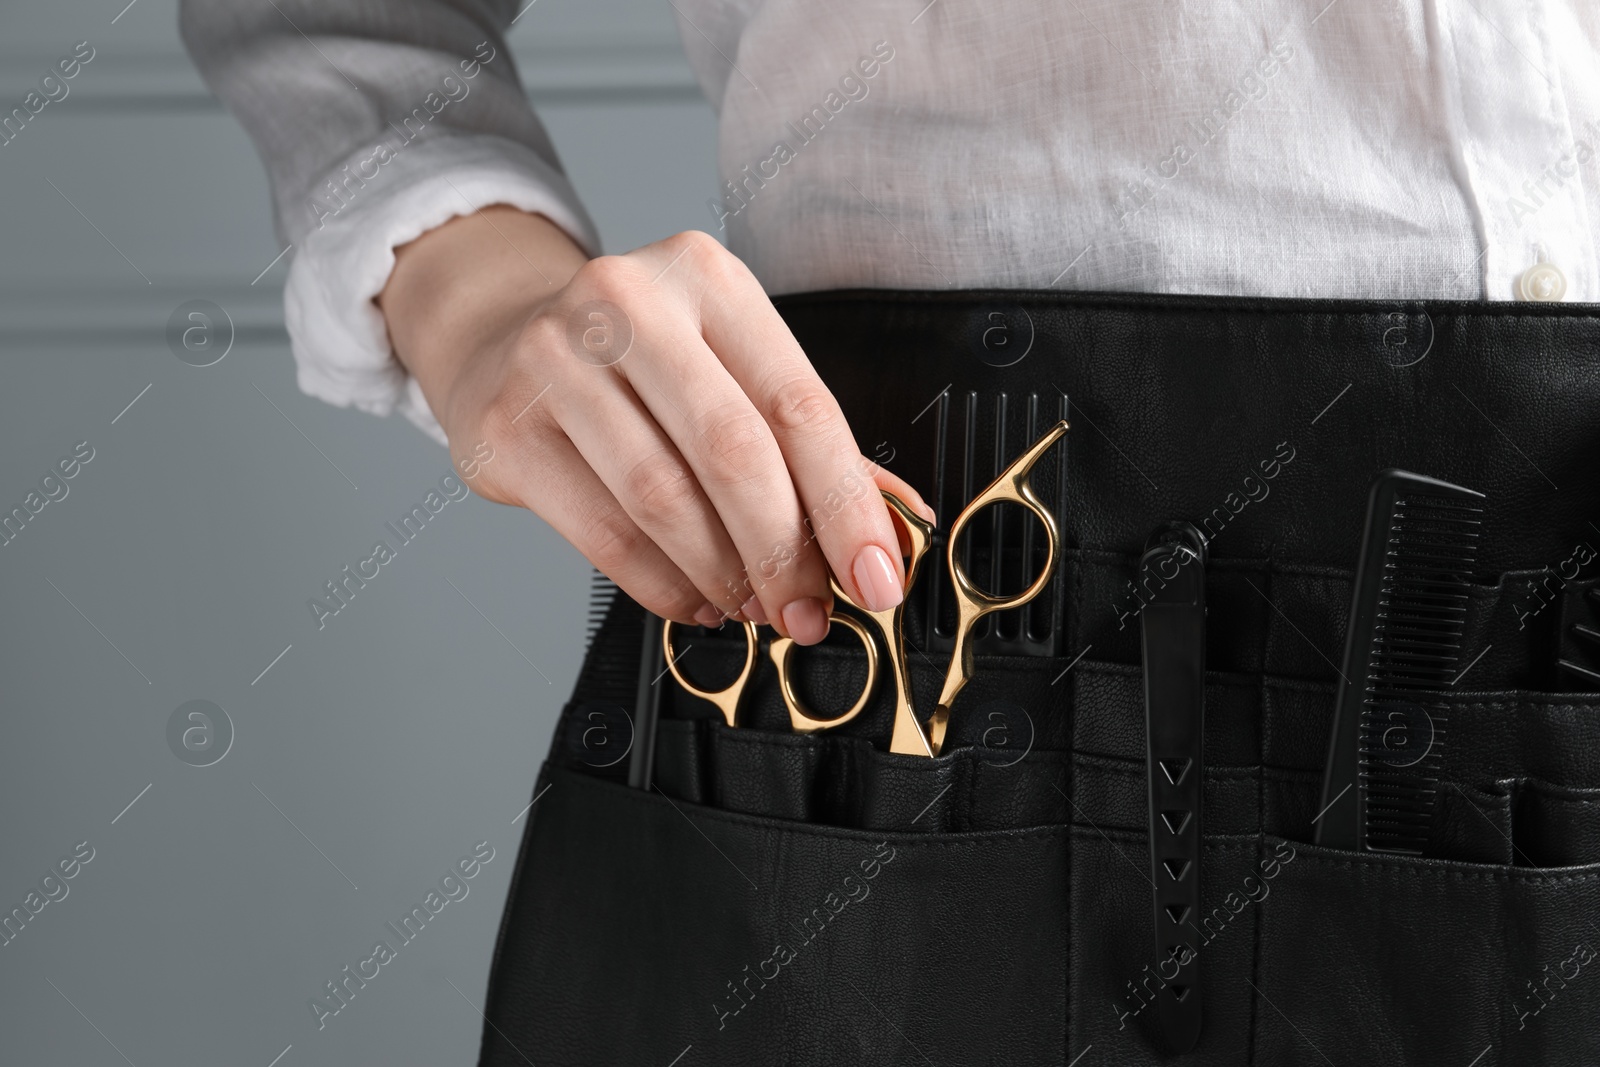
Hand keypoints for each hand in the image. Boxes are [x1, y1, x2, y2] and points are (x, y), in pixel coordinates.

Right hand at [379, 208, 932, 643]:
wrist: (500, 340)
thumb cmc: (636, 361)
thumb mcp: (728, 368)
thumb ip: (806, 443)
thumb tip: (894, 526)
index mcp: (707, 278)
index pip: (798, 404)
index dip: (847, 505)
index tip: (876, 578)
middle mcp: (629, 303)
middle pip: (732, 451)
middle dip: (783, 552)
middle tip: (807, 611)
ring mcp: (556, 359)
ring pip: (664, 499)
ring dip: (723, 575)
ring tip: (752, 607)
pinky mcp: (509, 425)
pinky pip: (605, 533)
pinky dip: (663, 586)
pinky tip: (694, 600)